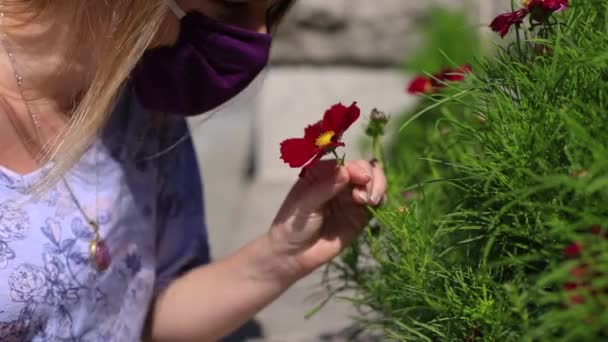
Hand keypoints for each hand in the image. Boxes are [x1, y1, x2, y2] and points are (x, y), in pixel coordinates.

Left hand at [267, 159, 386, 279]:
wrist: (294, 254)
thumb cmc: (292, 225)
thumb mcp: (304, 204)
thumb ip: (324, 188)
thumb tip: (345, 171)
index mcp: (321, 173)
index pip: (345, 163)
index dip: (356, 168)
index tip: (361, 179)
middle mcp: (338, 181)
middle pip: (364, 169)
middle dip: (371, 177)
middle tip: (365, 196)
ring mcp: (350, 198)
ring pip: (373, 182)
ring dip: (378, 187)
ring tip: (369, 201)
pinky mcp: (360, 215)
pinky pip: (377, 202)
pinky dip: (381, 199)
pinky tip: (374, 205)